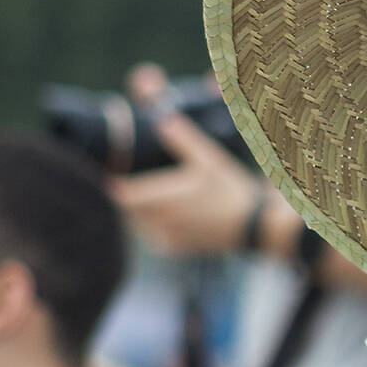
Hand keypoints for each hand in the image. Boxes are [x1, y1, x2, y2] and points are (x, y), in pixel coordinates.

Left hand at [109, 64, 271, 255]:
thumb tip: (161, 119)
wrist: (254, 224)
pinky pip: (152, 235)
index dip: (112, 182)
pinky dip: (153, 224)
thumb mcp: (209, 158)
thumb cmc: (231, 189)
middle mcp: (159, 222)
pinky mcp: (174, 248)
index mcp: (162, 199)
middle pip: (126, 210)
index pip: (119, 194)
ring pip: (137, 223)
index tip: (111, 170)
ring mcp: (166, 237)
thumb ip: (182, 139)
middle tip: (127, 179)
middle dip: (126, 195)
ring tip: (151, 195)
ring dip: (138, 210)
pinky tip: (168, 213)